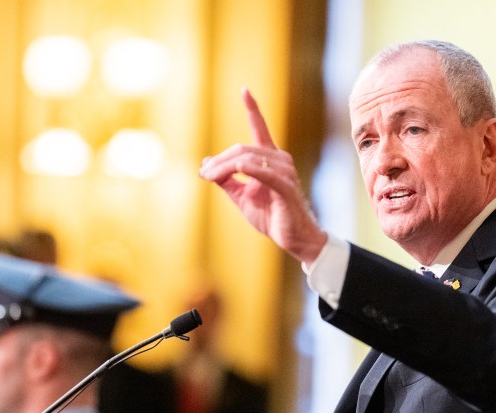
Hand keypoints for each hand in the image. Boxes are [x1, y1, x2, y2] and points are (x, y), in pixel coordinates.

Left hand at [199, 88, 326, 264]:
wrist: (293, 238)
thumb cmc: (271, 216)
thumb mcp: (242, 196)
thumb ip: (226, 180)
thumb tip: (206, 164)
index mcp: (270, 159)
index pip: (260, 128)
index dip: (253, 109)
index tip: (244, 91)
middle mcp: (279, 160)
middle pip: (242, 149)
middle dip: (218, 160)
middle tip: (202, 173)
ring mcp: (284, 172)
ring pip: (246, 158)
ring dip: (223, 167)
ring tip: (208, 177)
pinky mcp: (285, 186)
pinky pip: (261, 172)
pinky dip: (245, 170)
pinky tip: (234, 170)